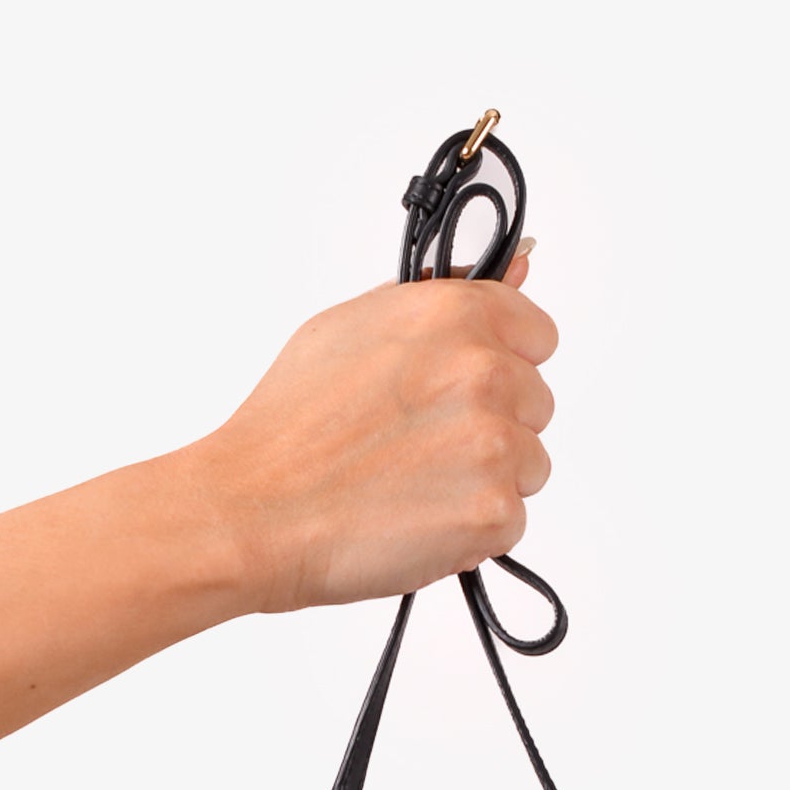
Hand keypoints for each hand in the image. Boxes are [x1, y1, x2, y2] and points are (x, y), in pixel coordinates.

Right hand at [191, 250, 556, 614]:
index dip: (498, 365)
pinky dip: (472, 530)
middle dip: (490, 425)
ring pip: (530, 464)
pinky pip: (512, 521)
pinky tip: (417, 518)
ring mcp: (495, 445)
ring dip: (486, 479)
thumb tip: (521, 260)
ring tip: (414, 484)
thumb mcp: (354, 326)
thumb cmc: (290, 424)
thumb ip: (446, 294)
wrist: (254, 510)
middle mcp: (485, 372)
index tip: (457, 390)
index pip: (536, 335)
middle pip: (535, 403)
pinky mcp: (493, 512)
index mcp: (457, 314)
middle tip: (418, 445)